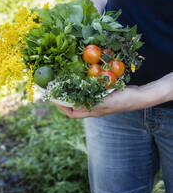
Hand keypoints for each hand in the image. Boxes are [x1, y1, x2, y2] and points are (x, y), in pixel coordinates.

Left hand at [53, 73, 172, 118]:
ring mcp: (98, 101)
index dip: (61, 107)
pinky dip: (82, 87)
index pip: (72, 113)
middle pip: (75, 106)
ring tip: (65, 84)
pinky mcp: (103, 94)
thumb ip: (91, 104)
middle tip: (57, 89)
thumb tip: (75, 107)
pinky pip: (89, 92)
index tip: (53, 98)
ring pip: (81, 98)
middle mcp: (93, 108)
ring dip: (72, 93)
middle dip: (64, 99)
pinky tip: (80, 79)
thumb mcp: (105, 102)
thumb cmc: (123, 100)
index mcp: (93, 112)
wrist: (138, 96)